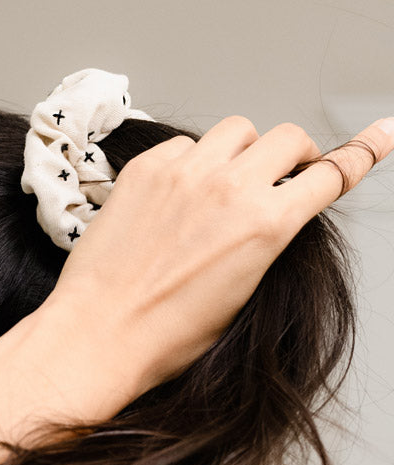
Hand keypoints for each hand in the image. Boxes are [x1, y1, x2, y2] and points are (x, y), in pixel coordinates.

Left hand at [49, 116, 393, 390]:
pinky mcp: (144, 169)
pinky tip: (175, 195)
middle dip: (291, 156)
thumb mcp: (241, 295)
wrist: (98, 334)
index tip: (380, 134)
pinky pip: (184, 144)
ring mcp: (184, 172)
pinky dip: (189, 161)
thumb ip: (264, 241)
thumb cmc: (165, 334)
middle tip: (277, 178)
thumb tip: (268, 217)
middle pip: (287, 138)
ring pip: (236, 130)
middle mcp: (230, 187)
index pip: (330, 174)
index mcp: (266, 225)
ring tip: (221, 184)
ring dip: (240, 150)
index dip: (360, 154)